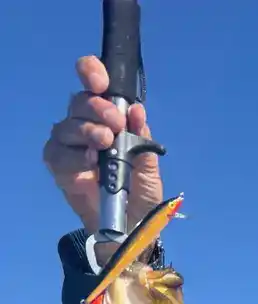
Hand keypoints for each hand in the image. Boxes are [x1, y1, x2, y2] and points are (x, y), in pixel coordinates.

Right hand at [43, 56, 163, 235]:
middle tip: (115, 125)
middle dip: (98, 108)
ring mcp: (69, 146)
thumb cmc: (141, 194)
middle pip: (80, 102)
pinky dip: (74, 156)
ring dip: (87, 131)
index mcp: (107, 117)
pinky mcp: (59, 167)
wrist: (134, 227)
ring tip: (105, 144)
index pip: (93, 83)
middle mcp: (84, 125)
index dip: (93, 73)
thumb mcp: (149, 167)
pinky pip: (58, 154)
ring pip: (68, 125)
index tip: (102, 82)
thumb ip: (142, 140)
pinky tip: (89, 162)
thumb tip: (136, 111)